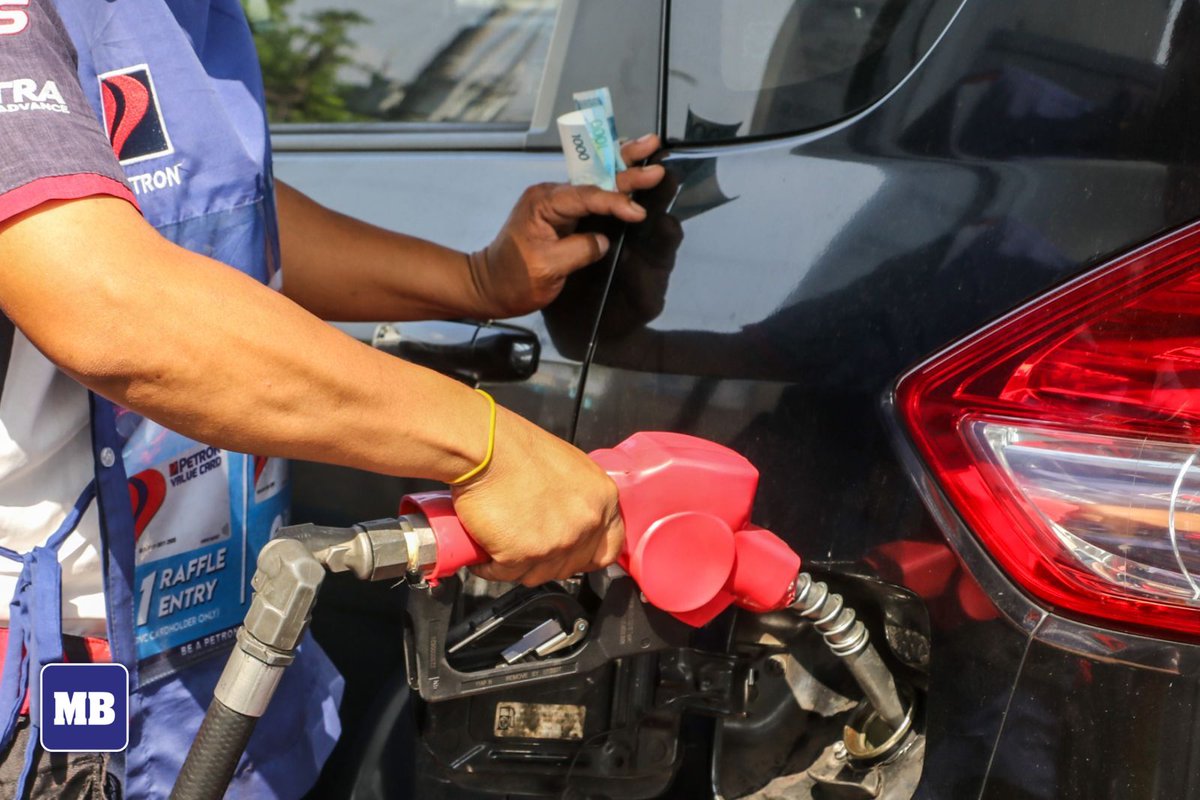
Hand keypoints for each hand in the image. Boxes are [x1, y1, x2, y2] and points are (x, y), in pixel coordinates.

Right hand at [450, 406, 624, 585]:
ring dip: (517, 565)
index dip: (585, 554)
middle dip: (545, 561)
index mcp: (602, 498)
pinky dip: (490, 566)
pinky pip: (505, 574)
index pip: (609, 548)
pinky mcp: (523, 555)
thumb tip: (570, 518)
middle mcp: (586, 522)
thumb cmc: (515, 448)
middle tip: (524, 542)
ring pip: (537, 575)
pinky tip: (485, 549)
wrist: (484, 447)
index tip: (569, 553)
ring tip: (501, 541)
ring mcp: (557, 542)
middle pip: (570, 566)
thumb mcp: (567, 466)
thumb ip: (579, 498)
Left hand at [468, 134, 665, 318]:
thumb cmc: (512, 278)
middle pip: (594, 176)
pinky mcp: (565, 216)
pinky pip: (593, 197)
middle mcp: (551, 196)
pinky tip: (630, 176)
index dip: (615, 201)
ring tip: (647, 148)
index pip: (586, 196)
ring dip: (623, 167)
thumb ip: (578, 251)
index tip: (637, 212)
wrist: (491, 287)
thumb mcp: (546, 267)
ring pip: (596, 181)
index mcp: (543, 203)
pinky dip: (615, 187)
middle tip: (653, 148)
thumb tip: (603, 241)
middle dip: (625, 164)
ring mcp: (558, 205)